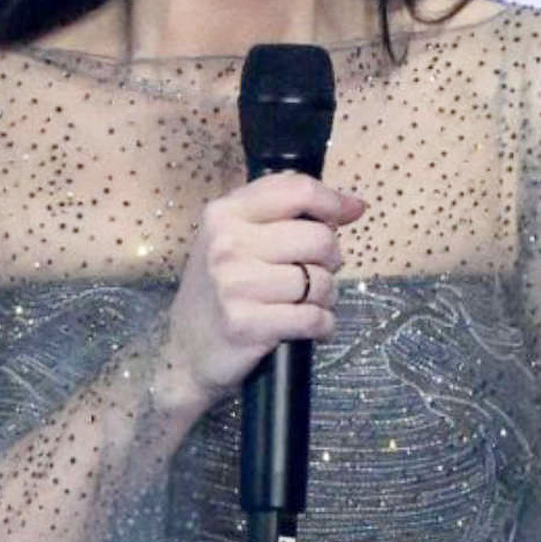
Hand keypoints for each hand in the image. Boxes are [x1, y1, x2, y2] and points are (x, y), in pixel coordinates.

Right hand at [158, 171, 366, 415]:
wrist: (186, 350)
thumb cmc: (223, 289)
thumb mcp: (238, 237)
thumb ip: (288, 212)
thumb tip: (354, 205)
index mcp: (226, 214)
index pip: (298, 190)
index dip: (333, 202)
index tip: (347, 214)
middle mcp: (227, 244)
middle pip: (320, 238)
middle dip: (330, 260)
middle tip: (313, 273)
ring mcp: (235, 285)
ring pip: (321, 281)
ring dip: (326, 296)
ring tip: (306, 302)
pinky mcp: (246, 325)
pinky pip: (314, 318)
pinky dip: (323, 325)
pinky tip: (310, 326)